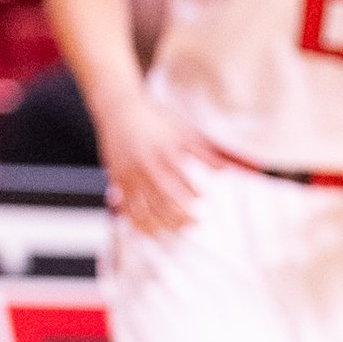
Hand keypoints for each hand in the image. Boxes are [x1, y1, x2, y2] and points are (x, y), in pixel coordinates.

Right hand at [101, 92, 219, 234]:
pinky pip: (127, 208)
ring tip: (175, 232)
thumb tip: (224, 171)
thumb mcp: (183, 132)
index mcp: (165, 155)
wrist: (119, 109)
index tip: (205, 204)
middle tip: (195, 224)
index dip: (194, 196)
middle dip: (180, 216)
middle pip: (164, 202)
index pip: (182, 183)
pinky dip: (138, 222)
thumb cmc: (156, 120)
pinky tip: (149, 230)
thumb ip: (205, 152)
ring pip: (144, 209)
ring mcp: (130, 176)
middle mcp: (146, 168)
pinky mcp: (117, 181)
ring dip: (161, 224)